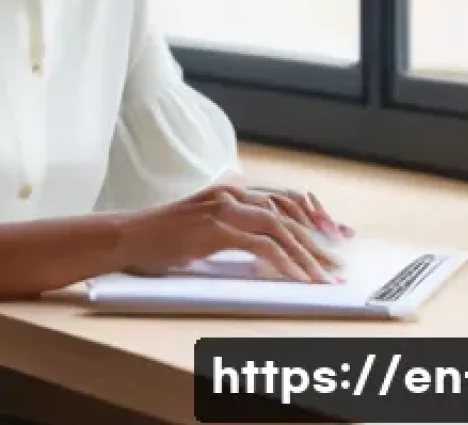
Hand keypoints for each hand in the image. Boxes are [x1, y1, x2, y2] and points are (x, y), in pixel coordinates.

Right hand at [118, 182, 346, 283]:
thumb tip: (267, 245)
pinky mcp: (216, 229)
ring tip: (323, 276)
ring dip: (307, 254)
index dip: (312, 214)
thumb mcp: (203, 224)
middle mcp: (230, 193)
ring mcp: (223, 209)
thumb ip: (233, 226)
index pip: (282, 197)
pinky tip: (298, 279)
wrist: (131, 235)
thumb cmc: (164, 236)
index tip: (335, 234)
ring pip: (279, 228)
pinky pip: (262, 246)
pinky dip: (285, 262)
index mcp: (230, 190)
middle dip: (318, 237)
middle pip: (287, 211)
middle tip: (337, 262)